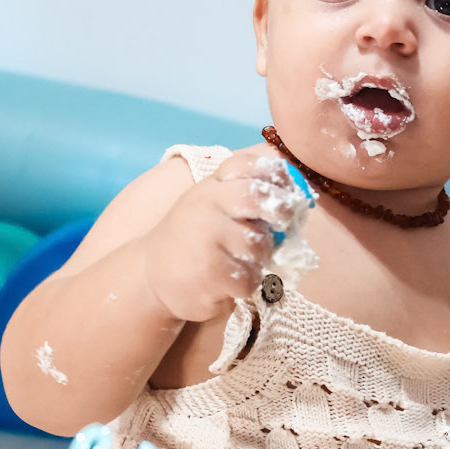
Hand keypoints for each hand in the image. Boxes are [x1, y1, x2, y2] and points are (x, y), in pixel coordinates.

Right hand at [141, 145, 298, 322]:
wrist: (152, 273)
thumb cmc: (192, 237)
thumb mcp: (210, 204)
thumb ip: (243, 194)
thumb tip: (297, 198)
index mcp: (210, 186)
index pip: (245, 165)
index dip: (275, 174)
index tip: (287, 189)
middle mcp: (206, 205)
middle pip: (257, 197)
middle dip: (281, 209)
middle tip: (282, 223)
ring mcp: (206, 238)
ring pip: (259, 243)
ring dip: (262, 256)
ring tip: (246, 260)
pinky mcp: (209, 272)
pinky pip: (250, 277)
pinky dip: (249, 282)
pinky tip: (233, 281)